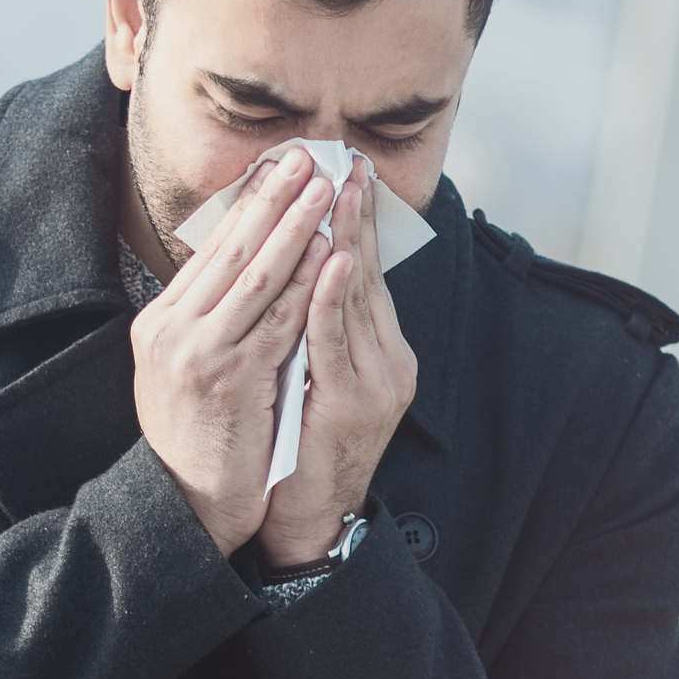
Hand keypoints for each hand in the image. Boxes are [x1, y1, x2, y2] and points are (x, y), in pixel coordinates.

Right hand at [131, 148, 334, 555]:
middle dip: (274, 199)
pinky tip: (330, 255)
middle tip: (309, 157)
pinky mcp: (231, 379)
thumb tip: (240, 268)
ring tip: (327, 189)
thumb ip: (205, 321)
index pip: (211, 249)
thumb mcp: (182, 368)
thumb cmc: (197, 436)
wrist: (186, 500)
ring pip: (257, 277)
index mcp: (159, 322)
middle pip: (232, 250)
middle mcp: (171, 330)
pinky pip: (279, 321)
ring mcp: (198, 353)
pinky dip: (307, 285)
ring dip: (297, 227)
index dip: (249, 204)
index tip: (280, 166)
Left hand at [256, 157, 418, 565]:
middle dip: (357, 215)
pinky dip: (334, 296)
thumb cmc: (297, 443)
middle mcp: (388, 359)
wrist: (306, 517)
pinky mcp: (356, 402)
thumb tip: (290, 270)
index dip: (353, 221)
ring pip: (359, 298)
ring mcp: (377, 380)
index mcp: (378, 349)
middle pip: (369, 274)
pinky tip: (333, 259)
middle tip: (348, 162)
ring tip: (340, 191)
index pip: (364, 272)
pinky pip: (340, 339)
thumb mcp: (307, 373)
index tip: (341, 171)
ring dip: (349, 240)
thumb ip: (307, 327)